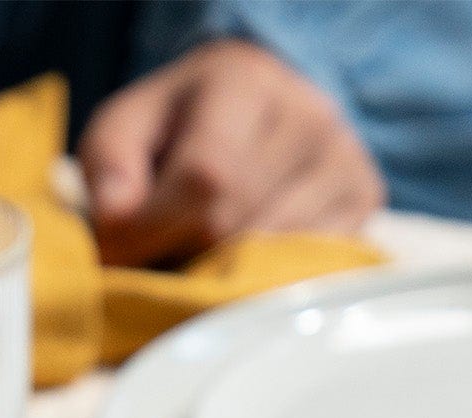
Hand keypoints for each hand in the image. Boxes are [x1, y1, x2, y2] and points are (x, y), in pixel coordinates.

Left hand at [78, 39, 382, 267]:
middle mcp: (309, 116)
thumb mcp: (124, 130)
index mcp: (245, 84)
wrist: (253, 109)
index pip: (206, 178)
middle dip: (182, 255)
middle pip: (234, 226)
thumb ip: (108, 170)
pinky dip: (260, 280)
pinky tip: (242, 259)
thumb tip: (117, 225)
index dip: (153, 230)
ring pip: (270, 258)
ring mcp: (345, 160)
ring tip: (200, 252)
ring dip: (219, 274)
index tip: (120, 250)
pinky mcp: (363, 201)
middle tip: (162, 251)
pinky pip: (305, 269)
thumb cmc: (175, 129)